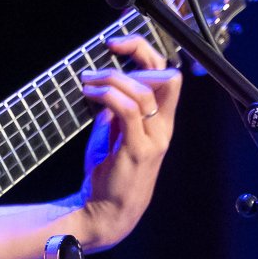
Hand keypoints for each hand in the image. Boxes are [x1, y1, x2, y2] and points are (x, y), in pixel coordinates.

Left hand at [75, 36, 181, 248]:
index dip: (146, 53)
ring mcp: (154, 140)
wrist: (104, 214)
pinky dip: (108, 95)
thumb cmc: (108, 175)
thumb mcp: (114, 134)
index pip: (168, 76)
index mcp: (162, 123)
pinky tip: (91, 93)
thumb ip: (118, 111)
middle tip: (108, 50)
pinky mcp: (138, 150)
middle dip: (138, 53)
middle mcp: (164, 129)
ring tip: (89, 81)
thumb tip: (107, 86)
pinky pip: (129, 110)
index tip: (118, 44)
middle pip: (168, 76)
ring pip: (144, 91)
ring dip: (112, 78)